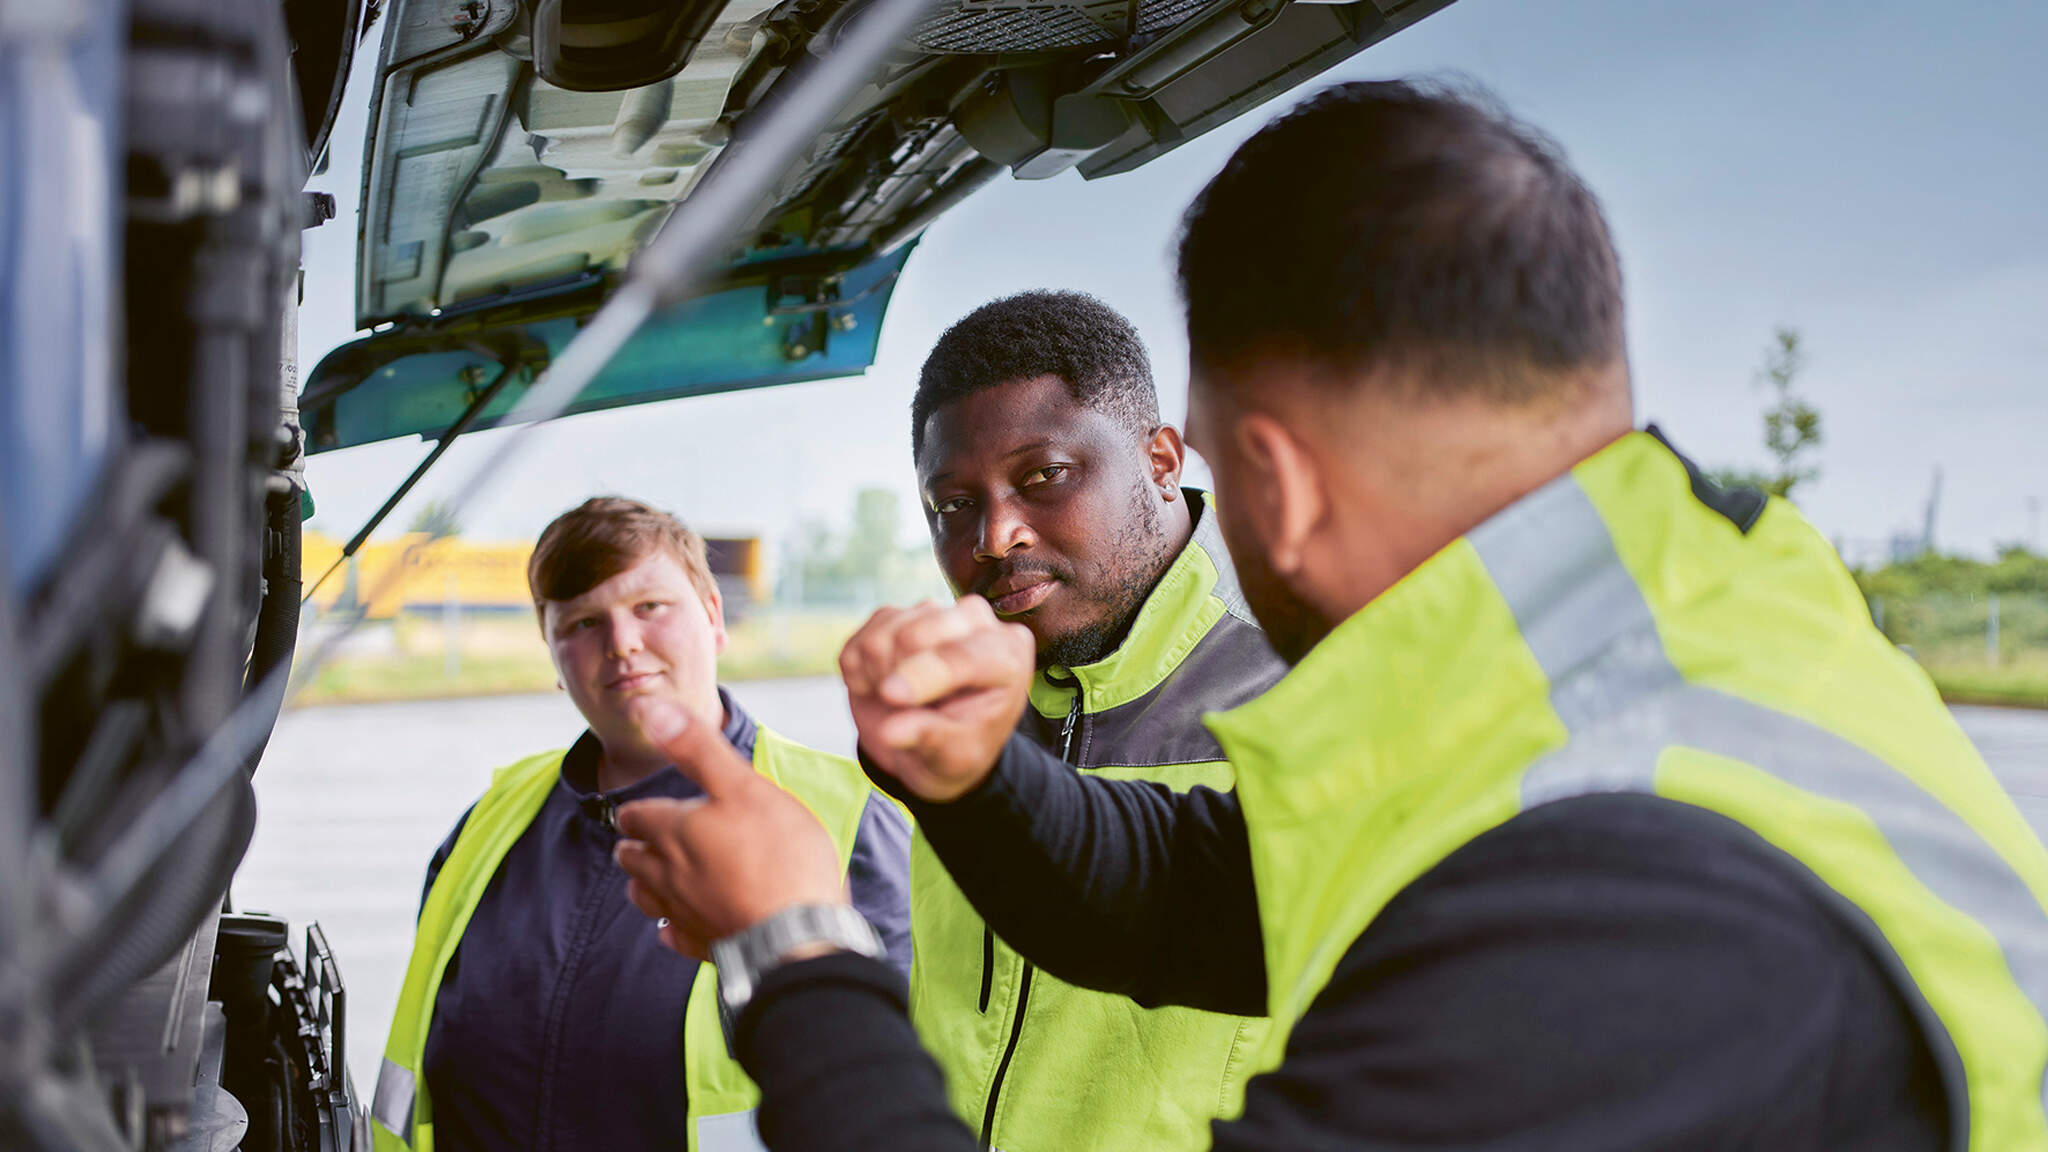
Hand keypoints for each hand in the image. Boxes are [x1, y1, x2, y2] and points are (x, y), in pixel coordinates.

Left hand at [612, 698, 845, 958]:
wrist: (798, 933)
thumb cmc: (779, 854)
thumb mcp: (742, 786)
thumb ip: (697, 749)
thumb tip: (651, 710)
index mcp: (674, 832)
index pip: (635, 816)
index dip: (638, 810)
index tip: (643, 808)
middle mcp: (668, 874)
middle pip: (632, 858)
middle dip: (635, 844)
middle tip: (645, 837)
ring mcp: (684, 914)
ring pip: (646, 897)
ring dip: (645, 883)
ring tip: (656, 875)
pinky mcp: (705, 945)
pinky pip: (674, 936)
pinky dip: (671, 926)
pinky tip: (678, 924)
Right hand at [839, 596, 1034, 803]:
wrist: (929, 743)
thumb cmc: (956, 748)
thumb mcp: (954, 756)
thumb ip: (930, 738)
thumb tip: (890, 731)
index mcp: (1009, 653)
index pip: (965, 654)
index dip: (924, 674)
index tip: (891, 696)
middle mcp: (976, 621)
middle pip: (918, 632)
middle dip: (897, 675)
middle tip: (900, 707)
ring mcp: (934, 613)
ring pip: (887, 632)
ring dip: (877, 675)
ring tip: (894, 700)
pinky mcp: (896, 617)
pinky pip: (862, 637)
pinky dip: (858, 669)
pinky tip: (878, 686)